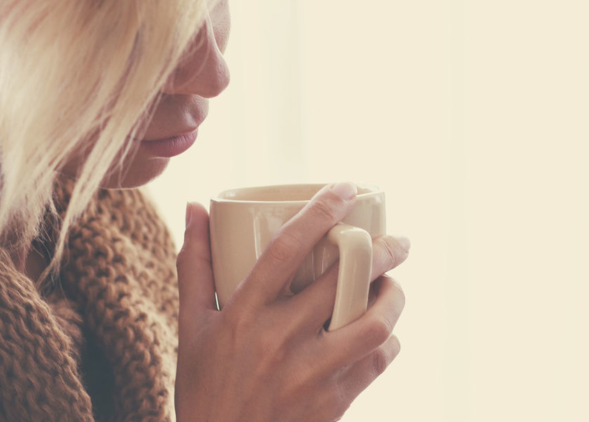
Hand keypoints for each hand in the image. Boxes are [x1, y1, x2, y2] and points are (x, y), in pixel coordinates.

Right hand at [175, 182, 408, 421]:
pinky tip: (384, 331)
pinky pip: (377, 360)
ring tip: (394, 285)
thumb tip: (195, 208)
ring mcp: (310, 372)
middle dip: (382, 251)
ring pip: (374, 322)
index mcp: (243, 313)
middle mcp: (279, 338)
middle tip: (397, 241)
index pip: (288, 248)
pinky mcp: (333, 401)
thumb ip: (195, 265)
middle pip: (344, 279)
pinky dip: (388, 340)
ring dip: (393, 297)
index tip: (348, 188)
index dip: (322, 211)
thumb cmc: (204, 388)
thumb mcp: (191, 326)